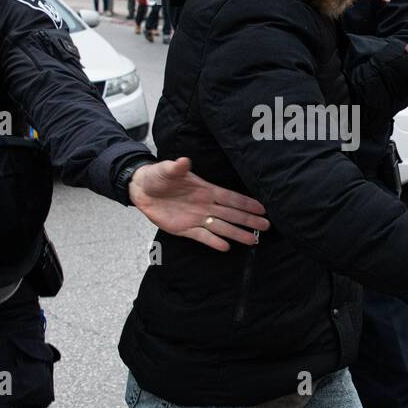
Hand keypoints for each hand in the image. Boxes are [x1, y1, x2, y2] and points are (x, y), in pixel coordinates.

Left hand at [128, 157, 269, 251]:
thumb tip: (184, 161)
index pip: (230, 197)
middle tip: (265, 226)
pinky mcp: (185, 229)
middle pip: (231, 214)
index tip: (262, 208)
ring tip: (252, 240)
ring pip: (221, 227)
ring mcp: (197, 218)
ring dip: (236, 233)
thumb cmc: (158, 176)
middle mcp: (205, 205)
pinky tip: (226, 247)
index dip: (246, 202)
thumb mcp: (167, 170)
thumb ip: (177, 168)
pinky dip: (214, 242)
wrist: (142, 190)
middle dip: (248, 220)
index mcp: (205, 190)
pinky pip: (203, 236)